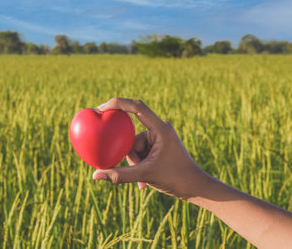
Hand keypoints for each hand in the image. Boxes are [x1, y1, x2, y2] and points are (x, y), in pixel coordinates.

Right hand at [92, 97, 209, 199]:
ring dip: (135, 163)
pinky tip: (145, 180)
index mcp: (160, 128)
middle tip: (138, 169)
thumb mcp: (145, 175)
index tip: (100, 108)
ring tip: (145, 179)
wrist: (196, 188)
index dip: (118, 103)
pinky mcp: (157, 145)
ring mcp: (158, 137)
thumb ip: (119, 175)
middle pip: (132, 135)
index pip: (137, 106)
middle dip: (131, 155)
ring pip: (134, 147)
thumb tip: (95, 175)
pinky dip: (139, 165)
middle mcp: (159, 128)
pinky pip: (140, 152)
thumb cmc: (176, 179)